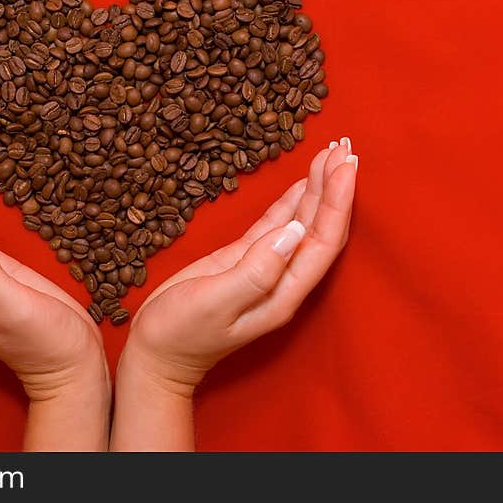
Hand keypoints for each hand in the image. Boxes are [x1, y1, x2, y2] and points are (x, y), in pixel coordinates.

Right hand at [120, 139, 357, 396]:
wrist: (157, 355)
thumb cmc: (180, 334)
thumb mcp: (214, 303)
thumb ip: (255, 270)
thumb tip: (293, 231)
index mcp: (283, 294)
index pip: (323, 241)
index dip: (337, 202)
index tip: (344, 165)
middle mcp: (283, 281)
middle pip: (320, 228)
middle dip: (334, 186)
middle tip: (344, 146)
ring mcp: (265, 269)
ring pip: (301, 222)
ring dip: (318, 188)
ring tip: (332, 154)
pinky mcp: (244, 260)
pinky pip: (276, 225)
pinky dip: (292, 201)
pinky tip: (304, 182)